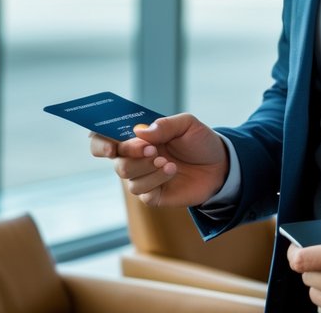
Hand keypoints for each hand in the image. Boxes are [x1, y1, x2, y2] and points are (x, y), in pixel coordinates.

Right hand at [89, 113, 228, 206]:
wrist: (221, 166)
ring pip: (127, 177)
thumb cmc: (200, 142)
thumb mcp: (188, 124)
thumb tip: (139, 131)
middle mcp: (135, 157)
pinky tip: (172, 171)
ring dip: (147, 168)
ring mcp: (143, 177)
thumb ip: (164, 125)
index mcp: (137, 137)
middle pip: (116, 160)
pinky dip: (157, 180)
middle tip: (152, 150)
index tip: (111, 147)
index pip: (104, 138)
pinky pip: (143, 193)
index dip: (100, 142)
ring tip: (169, 161)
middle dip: (131, 154)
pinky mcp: (154, 195)